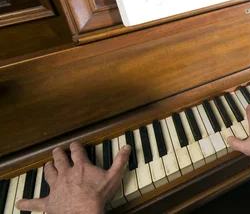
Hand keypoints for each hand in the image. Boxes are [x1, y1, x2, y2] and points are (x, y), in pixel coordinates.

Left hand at [16, 142, 130, 213]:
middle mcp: (66, 174)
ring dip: (47, 168)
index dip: (76, 146)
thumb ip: (120, 161)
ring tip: (47, 165)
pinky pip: (35, 202)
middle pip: (59, 160)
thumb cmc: (97, 195)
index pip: (77, 152)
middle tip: (57, 151)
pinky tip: (20, 203)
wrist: (83, 212)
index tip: (75, 144)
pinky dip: (27, 203)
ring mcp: (56, 187)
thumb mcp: (113, 176)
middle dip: (58, 154)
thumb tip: (127, 147)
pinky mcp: (49, 202)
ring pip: (48, 174)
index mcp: (81, 167)